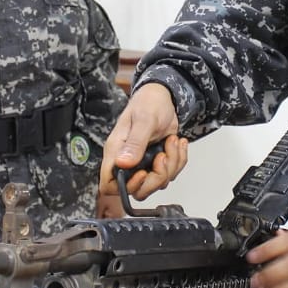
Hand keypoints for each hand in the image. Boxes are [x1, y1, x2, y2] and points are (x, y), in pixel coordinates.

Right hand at [97, 84, 187, 216]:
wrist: (164, 97)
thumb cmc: (148, 103)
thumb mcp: (144, 120)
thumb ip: (135, 142)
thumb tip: (123, 163)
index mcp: (116, 151)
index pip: (109, 184)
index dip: (126, 186)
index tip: (143, 172)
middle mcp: (127, 161)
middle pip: (138, 190)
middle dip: (157, 176)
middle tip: (163, 155)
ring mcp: (142, 163)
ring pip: (157, 183)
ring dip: (172, 165)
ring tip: (172, 142)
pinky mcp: (156, 162)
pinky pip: (169, 173)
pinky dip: (179, 160)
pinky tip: (176, 143)